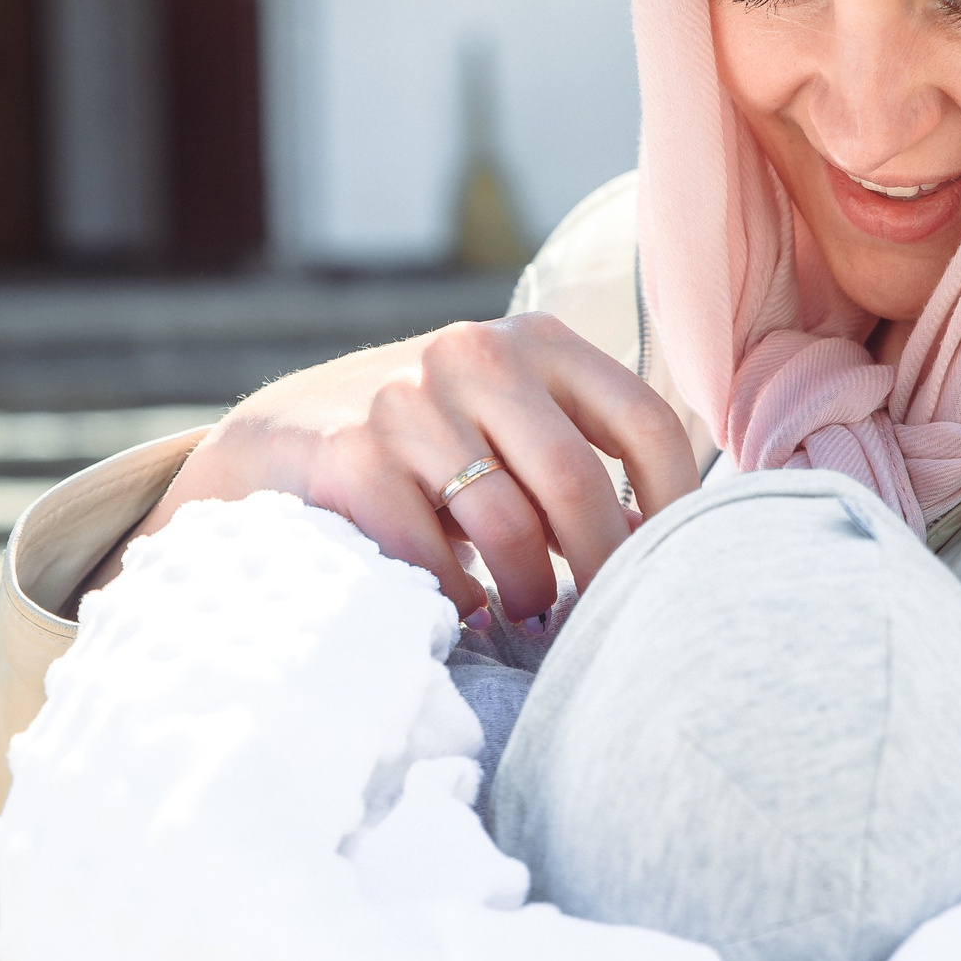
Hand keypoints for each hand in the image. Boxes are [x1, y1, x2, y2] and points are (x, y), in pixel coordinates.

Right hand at [110, 314, 701, 619]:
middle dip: (597, 570)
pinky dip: (456, 595)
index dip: (675, 506)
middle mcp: (473, 354)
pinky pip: (430, 552)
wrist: (284, 438)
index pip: (644, 422)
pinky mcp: (350, 456)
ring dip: (527, 592)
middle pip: (575, 482)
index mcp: (536, 341)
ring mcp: (405, 400)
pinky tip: (459, 603)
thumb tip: (676, 545)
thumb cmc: (431, 447)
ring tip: (525, 616)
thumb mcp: (510, 425)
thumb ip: (584, 461)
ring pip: (506, 523)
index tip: (672, 566)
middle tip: (594, 619)